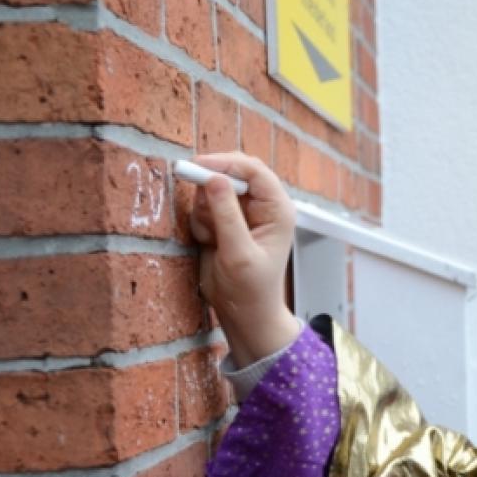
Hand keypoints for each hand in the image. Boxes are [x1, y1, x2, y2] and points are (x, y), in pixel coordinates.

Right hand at [189, 152, 299, 367]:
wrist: (243, 313)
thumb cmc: (250, 289)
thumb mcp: (238, 253)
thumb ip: (226, 215)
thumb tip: (214, 179)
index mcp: (277, 209)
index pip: (254, 171)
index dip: (226, 163)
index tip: (198, 166)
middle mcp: (262, 206)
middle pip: (232, 174)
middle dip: (211, 190)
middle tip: (200, 210)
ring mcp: (243, 212)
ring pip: (213, 190)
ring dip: (205, 211)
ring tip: (212, 239)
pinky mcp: (225, 221)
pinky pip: (204, 207)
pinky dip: (201, 221)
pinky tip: (209, 242)